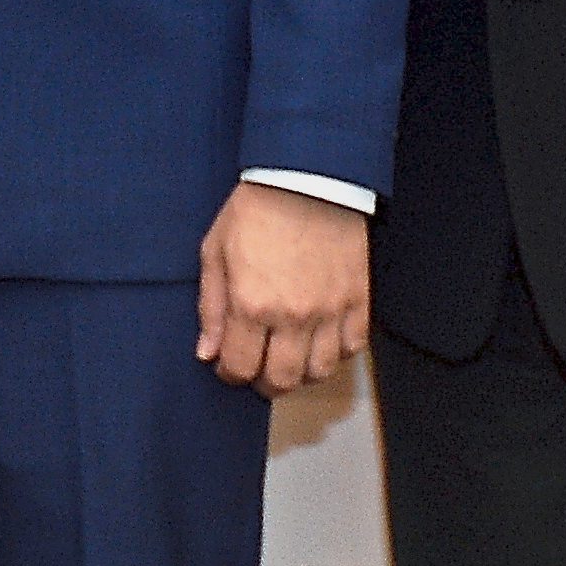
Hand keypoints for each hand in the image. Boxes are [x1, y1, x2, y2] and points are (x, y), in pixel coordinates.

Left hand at [195, 181, 368, 394]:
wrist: (304, 180)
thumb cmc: (253, 212)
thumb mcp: (214, 252)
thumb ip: (211, 307)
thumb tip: (207, 352)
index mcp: (251, 304)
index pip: (241, 367)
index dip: (230, 374)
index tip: (228, 366)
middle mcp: (293, 316)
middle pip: (283, 380)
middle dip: (265, 384)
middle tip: (258, 372)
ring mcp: (329, 311)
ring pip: (320, 371)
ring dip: (301, 374)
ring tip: (288, 359)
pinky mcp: (357, 301)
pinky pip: (352, 348)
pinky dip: (336, 354)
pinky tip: (320, 342)